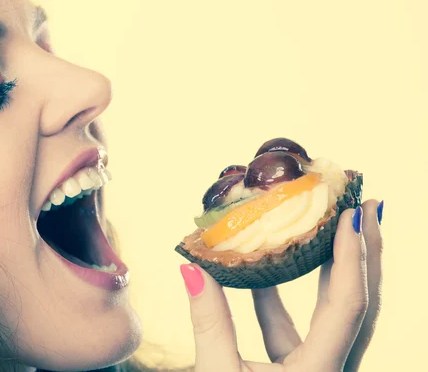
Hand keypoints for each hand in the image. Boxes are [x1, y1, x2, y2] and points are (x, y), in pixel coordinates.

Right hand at [180, 200, 382, 371]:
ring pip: (340, 312)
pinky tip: (261, 276)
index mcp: (320, 371)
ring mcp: (322, 368)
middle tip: (367, 205)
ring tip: (327, 227)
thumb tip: (191, 269)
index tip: (351, 212)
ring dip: (332, 269)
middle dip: (368, 251)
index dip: (352, 256)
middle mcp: (334, 368)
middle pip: (363, 301)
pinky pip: (304, 327)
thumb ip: (209, 323)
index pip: (347, 303)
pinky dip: (287, 299)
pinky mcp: (305, 370)